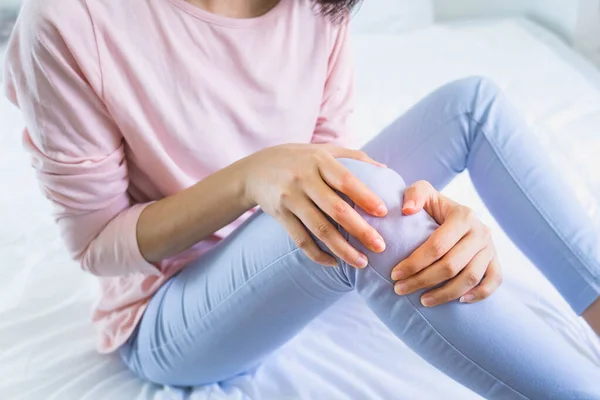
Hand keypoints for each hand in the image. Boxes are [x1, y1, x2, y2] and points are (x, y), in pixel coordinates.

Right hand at [242, 144, 387, 267]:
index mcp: (318, 161)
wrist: (254, 171)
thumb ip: (354, 157)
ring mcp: (290, 199)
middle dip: (360, 230)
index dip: (365, 197)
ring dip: (342, 249)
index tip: (384, 213)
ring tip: (362, 263)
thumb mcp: (323, 150)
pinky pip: (301, 240)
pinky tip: (334, 263)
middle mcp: (303, 179)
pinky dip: (318, 255)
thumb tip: (386, 171)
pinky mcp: (280, 216)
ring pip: (319, 229)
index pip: (345, 180)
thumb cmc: (299, 160)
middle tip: (381, 247)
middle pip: (335, 209)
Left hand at [391, 181, 501, 305]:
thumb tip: (408, 210)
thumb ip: (414, 194)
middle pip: (451, 265)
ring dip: (445, 294)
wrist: (454, 212)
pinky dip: (479, 294)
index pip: (437, 246)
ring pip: (470, 278)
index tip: (395, 274)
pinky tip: (459, 301)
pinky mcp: (495, 260)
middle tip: (400, 289)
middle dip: (422, 281)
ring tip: (422, 300)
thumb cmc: (433, 206)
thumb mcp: (423, 191)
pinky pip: (493, 281)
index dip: (414, 263)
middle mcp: (480, 232)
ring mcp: (490, 248)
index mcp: (463, 216)